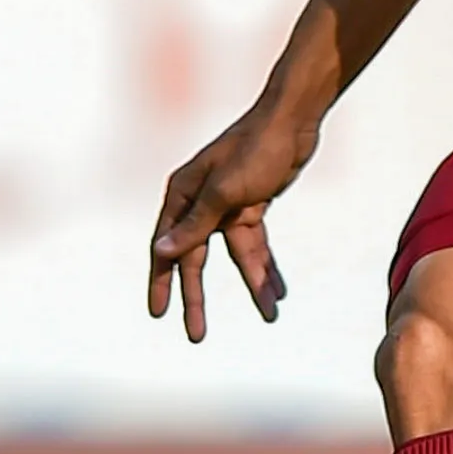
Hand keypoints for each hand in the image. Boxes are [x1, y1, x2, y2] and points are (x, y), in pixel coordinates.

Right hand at [147, 99, 315, 342]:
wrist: (293, 119)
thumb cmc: (256, 148)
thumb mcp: (225, 191)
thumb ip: (195, 225)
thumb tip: (162, 252)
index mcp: (183, 195)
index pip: (166, 247)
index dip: (162, 282)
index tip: (159, 314)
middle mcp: (200, 202)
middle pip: (196, 258)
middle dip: (198, 297)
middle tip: (196, 335)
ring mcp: (227, 205)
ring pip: (236, 256)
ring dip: (253, 283)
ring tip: (270, 314)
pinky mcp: (252, 206)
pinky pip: (257, 245)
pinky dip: (268, 266)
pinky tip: (279, 291)